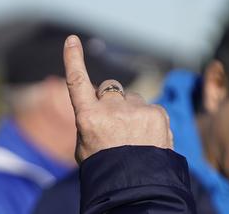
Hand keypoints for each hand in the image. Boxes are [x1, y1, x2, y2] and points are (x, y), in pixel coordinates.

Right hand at [63, 35, 172, 162]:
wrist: (137, 189)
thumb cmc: (105, 168)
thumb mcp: (84, 146)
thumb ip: (89, 120)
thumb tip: (98, 106)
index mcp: (87, 117)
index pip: (77, 81)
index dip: (73, 59)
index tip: (72, 39)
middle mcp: (110, 109)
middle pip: (109, 87)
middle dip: (111, 98)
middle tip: (114, 121)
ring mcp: (135, 110)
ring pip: (131, 98)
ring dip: (131, 110)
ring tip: (134, 138)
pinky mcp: (156, 113)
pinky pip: (149, 107)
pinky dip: (148, 119)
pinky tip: (147, 138)